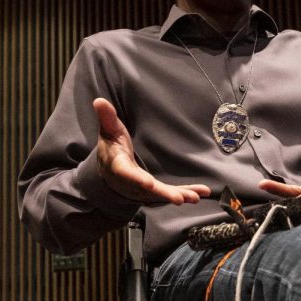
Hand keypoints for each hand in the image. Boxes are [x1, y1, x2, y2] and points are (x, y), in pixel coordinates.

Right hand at [93, 98, 210, 204]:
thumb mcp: (109, 132)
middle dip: (164, 194)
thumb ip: (107, 118)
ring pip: (162, 195)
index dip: (136, 179)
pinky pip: (171, 193)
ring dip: (179, 195)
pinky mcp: (155, 191)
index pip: (127, 173)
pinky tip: (201, 193)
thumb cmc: (111, 149)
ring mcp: (144, 189)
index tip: (147, 183)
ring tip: (194, 197)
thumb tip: (99, 101)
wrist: (109, 172)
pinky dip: (186, 193)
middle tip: (179, 199)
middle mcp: (132, 182)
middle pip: (148, 190)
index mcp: (119, 166)